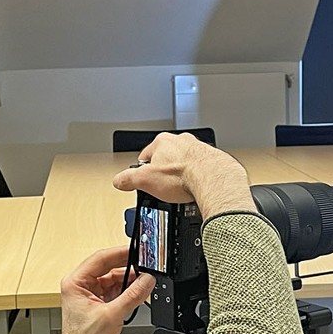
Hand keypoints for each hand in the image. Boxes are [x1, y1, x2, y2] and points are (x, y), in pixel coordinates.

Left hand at [42, 246, 155, 333]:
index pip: (100, 259)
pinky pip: (116, 291)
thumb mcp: (112, 315)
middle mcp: (81, 286)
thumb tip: (147, 280)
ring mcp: (90, 295)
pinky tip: (138, 293)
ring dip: (129, 282)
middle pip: (108, 268)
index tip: (136, 250)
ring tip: (144, 282)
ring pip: (114, 280)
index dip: (120, 253)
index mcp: (75, 282)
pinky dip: (128, 292)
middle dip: (128, 268)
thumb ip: (133, 295)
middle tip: (145, 266)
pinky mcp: (98, 305)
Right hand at [112, 133, 254, 217]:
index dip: (142, 171)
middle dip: (165, 173)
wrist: (214, 179)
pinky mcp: (213, 160)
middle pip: (167, 159)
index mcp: (162, 142)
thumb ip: (128, 179)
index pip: (145, 155)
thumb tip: (119, 181)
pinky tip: (197, 190)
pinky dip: (199, 179)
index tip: (143, 180)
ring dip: (183, 176)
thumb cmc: (184, 175)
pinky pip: (202, 170)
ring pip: (185, 163)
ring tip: (182, 191)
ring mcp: (199, 149)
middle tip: (164, 189)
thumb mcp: (146, 181)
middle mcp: (182, 142)